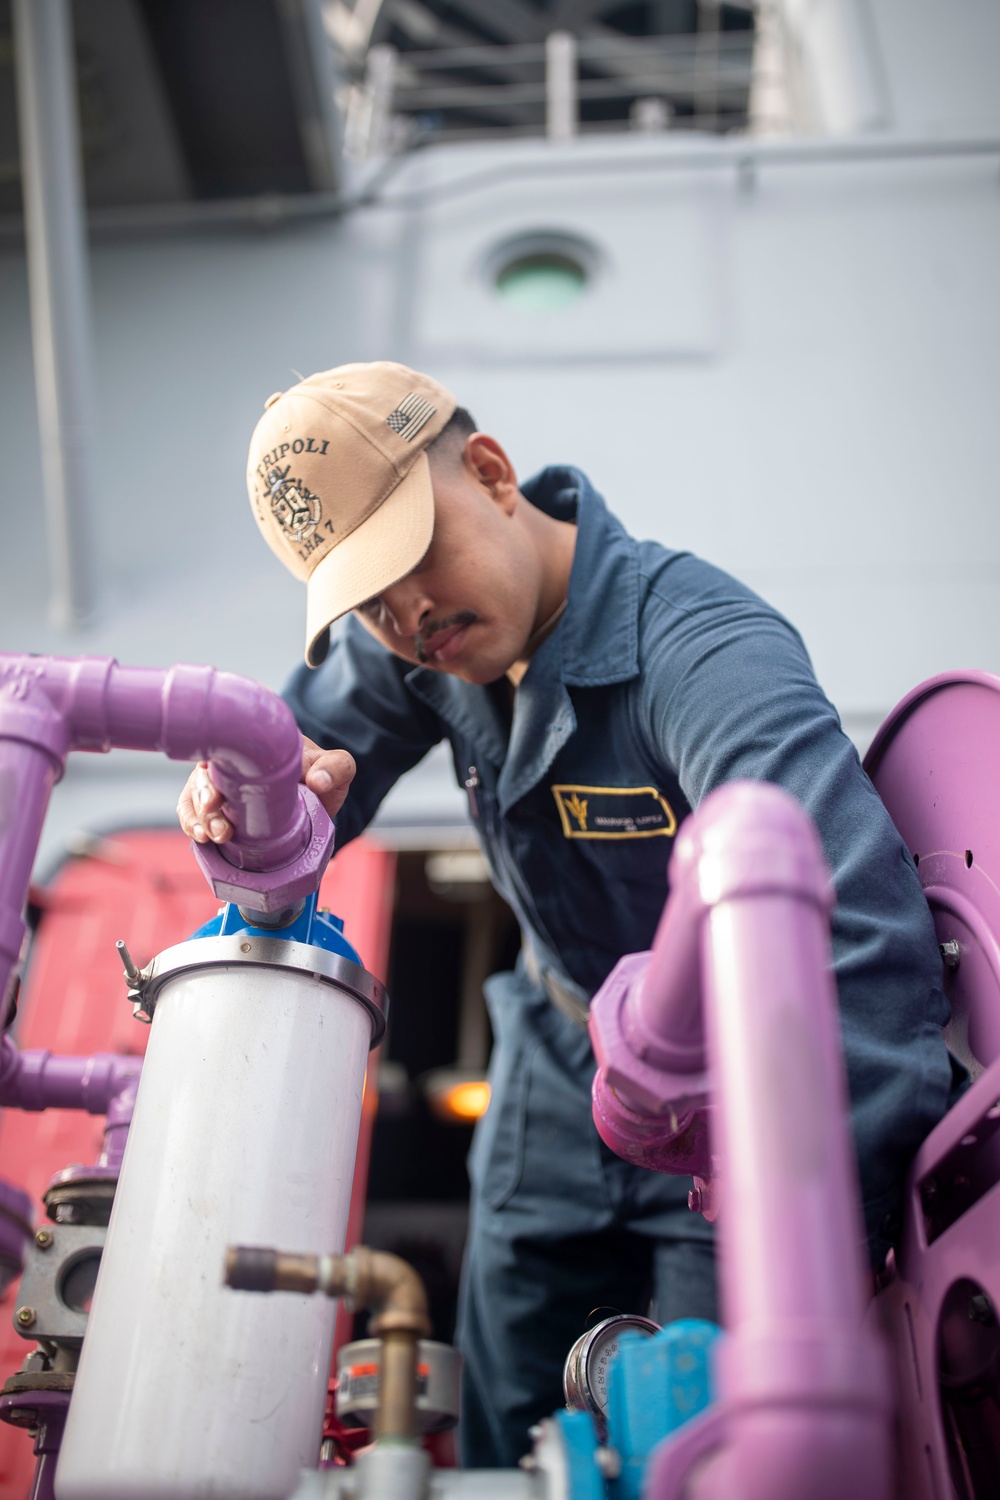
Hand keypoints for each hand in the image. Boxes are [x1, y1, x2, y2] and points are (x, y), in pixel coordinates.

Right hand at [175, 737, 356, 844]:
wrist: (317, 802)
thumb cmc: (321, 776)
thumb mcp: (337, 768)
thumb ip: (336, 767)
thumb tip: (318, 781)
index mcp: (254, 745)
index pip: (222, 747)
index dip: (212, 767)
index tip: (216, 794)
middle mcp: (230, 763)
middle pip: (202, 776)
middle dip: (202, 797)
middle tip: (216, 816)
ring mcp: (221, 787)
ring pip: (194, 798)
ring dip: (197, 817)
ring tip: (214, 834)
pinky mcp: (218, 810)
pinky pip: (194, 815)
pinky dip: (192, 826)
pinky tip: (202, 839)